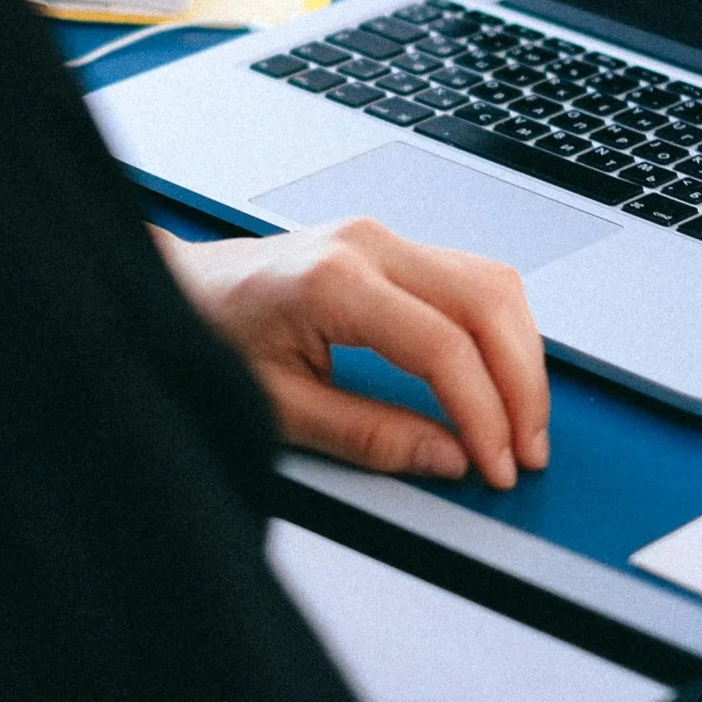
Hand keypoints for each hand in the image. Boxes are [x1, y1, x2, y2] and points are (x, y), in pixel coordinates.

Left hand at [155, 219, 548, 488]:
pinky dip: (499, 330)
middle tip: (526, 451)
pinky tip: (500, 377)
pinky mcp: (387, 246)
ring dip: (520, 355)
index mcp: (334, 280)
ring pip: (491, 283)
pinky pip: (471, 278)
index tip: (496, 463)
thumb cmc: (209, 335)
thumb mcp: (279, 406)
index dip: (483, 413)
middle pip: (486, 304)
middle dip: (521, 385)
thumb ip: (368, 435)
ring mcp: (380, 237)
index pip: (443, 346)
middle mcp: (367, 244)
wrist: (175, 287)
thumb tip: (447, 458)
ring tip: (522, 423)